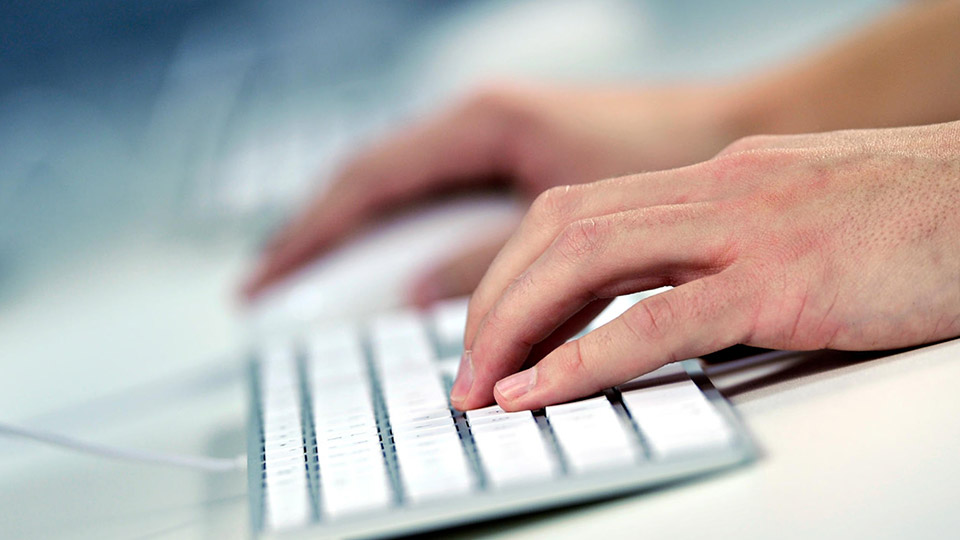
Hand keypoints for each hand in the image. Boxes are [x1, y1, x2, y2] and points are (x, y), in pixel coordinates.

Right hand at [242, 82, 741, 299]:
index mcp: (483, 126)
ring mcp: (491, 140)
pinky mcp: (510, 161)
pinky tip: (394, 266)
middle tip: (269, 288)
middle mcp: (478, 125)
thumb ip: (487, 262)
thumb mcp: (570, 226)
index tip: (266, 280)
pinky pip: (436, 199)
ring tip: (313, 283)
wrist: (728, 134)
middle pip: (372, 184)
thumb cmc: (664, 162)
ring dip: (358, 237)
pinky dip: (406, 235)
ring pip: (401, 191)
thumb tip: (419, 294)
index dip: (310, 235)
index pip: (369, 184)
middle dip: (319, 236)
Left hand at [451, 122, 959, 410]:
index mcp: (713, 179)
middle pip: (561, 232)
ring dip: (518, 327)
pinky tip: (540, 392)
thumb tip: (659, 304)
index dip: (517, 272)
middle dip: (497, 303)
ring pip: (588, 262)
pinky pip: (660, 320)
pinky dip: (586, 359)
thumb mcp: (794, 219)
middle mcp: (715, 192)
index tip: (492, 330)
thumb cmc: (910, 221)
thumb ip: (722, 250)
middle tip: (467, 370)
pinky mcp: (784, 282)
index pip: (578, 214)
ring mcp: (747, 231)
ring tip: (483, 388)